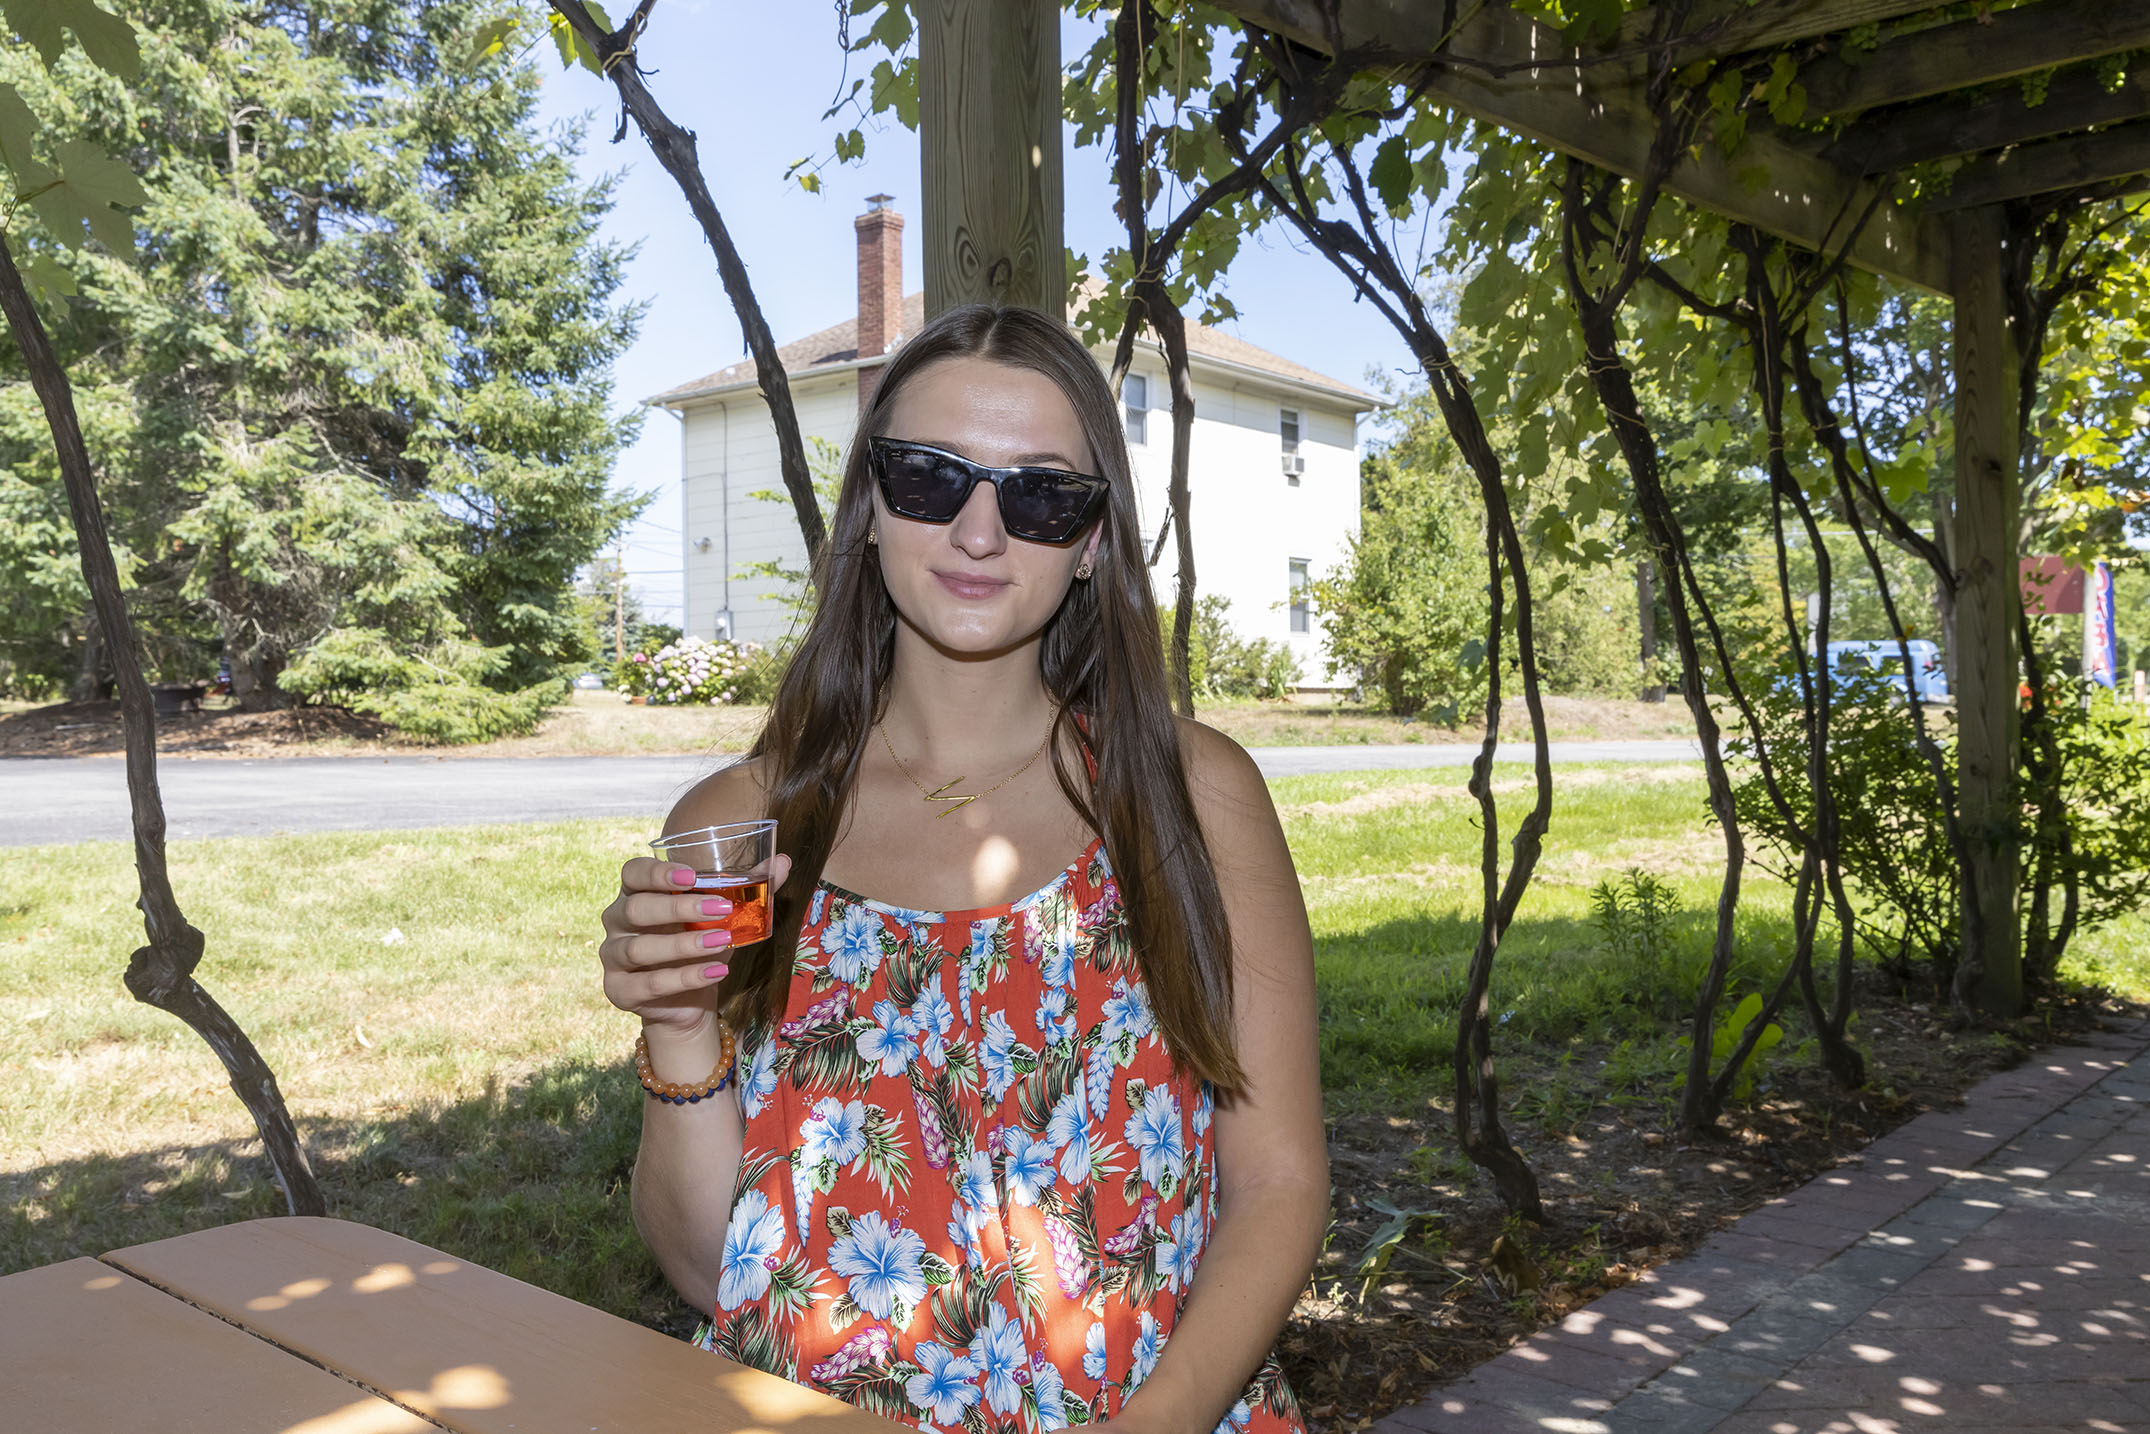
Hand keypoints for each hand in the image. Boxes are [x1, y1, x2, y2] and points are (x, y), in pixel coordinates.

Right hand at [599, 853, 792, 1038]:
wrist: (686, 1000)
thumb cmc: (699, 944)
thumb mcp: (722, 917)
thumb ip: (748, 888)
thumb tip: (784, 861)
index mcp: (636, 893)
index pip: (633, 873)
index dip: (656, 872)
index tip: (691, 875)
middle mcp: (616, 922)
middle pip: (636, 909)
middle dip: (678, 907)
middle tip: (722, 908)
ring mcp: (613, 957)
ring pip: (640, 948)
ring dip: (684, 945)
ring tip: (724, 941)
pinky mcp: (619, 990)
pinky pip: (650, 984)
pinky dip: (686, 978)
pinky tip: (717, 971)